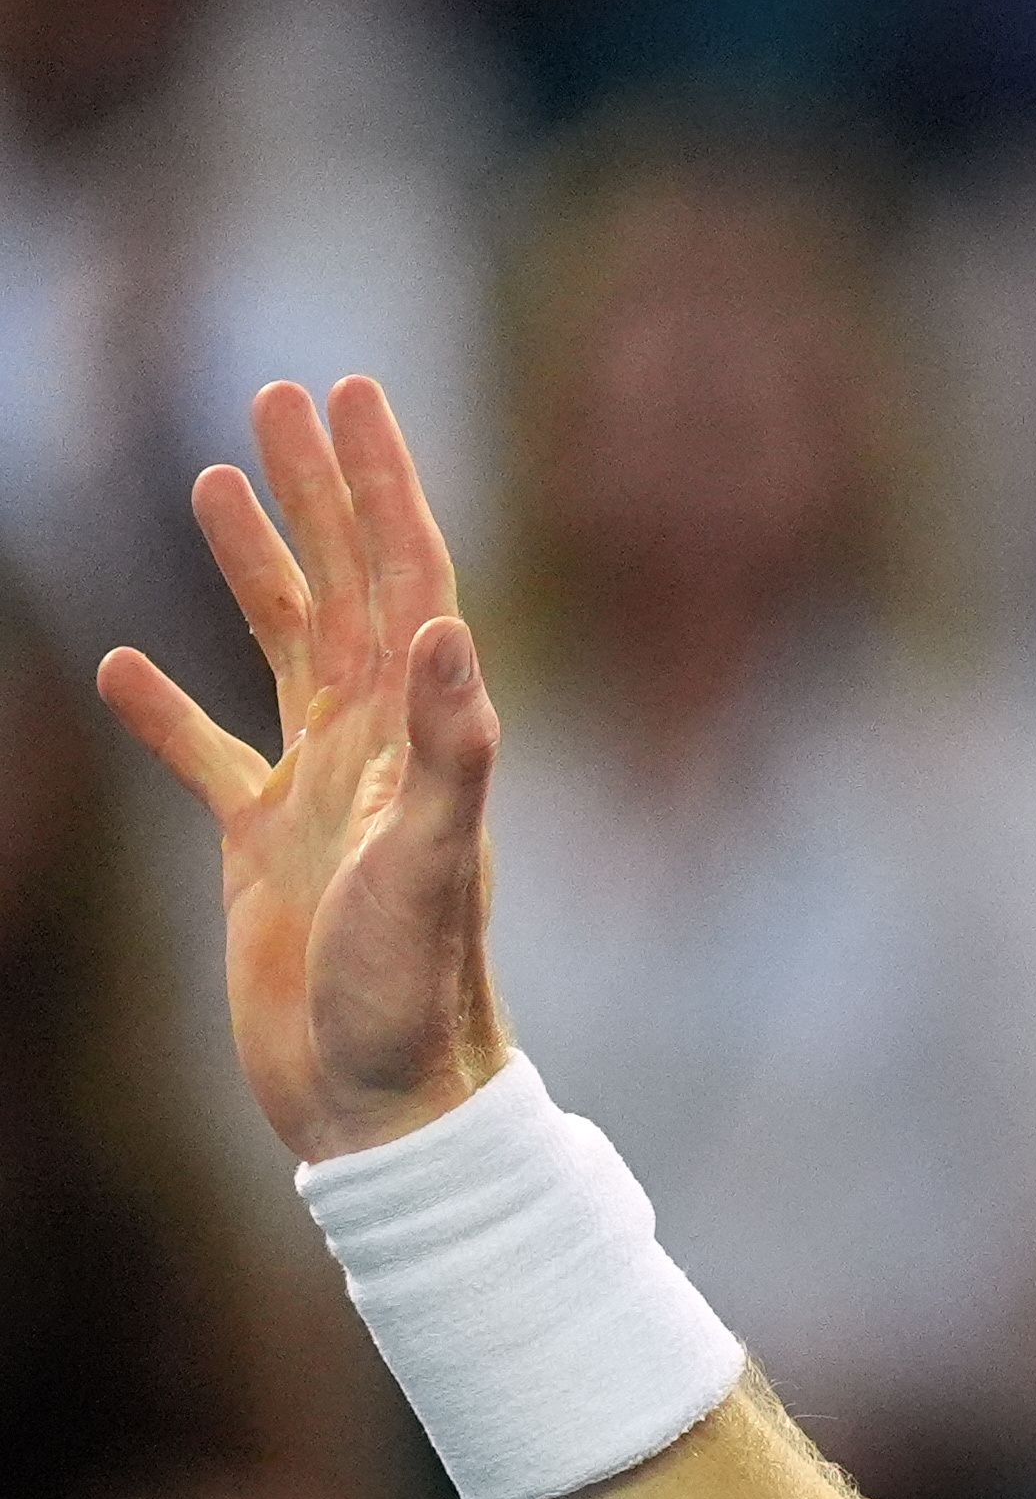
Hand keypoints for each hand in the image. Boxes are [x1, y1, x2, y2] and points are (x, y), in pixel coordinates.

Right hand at [92, 379, 511, 1166]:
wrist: (386, 1103)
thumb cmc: (418, 994)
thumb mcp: (436, 864)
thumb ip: (450, 751)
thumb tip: (445, 628)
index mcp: (423, 740)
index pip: (409, 578)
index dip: (383, 483)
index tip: (353, 394)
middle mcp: (379, 750)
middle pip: (346, 587)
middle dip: (318, 490)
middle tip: (282, 394)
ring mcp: (319, 795)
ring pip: (282, 649)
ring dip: (254, 563)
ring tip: (214, 479)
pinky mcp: (262, 849)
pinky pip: (209, 758)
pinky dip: (166, 711)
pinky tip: (122, 664)